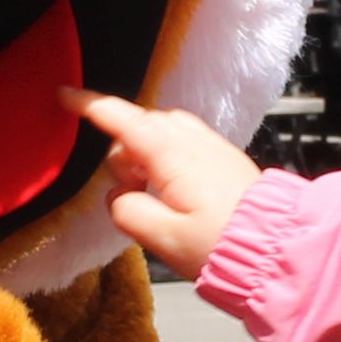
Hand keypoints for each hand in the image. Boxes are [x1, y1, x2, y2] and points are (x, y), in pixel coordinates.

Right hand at [69, 89, 256, 274]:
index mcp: (171, 154)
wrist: (275, 245)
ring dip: (145, 155)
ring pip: (161, 132)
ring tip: (152, 194)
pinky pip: (182, 142)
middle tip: (131, 192)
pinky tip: (175, 192)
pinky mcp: (222, 156)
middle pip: (139, 126)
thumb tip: (120, 196)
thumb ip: (127, 211)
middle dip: (123, 152)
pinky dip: (166, 158)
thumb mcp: (162, 238)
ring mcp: (210, 144)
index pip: (122, 119)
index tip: (65, 96)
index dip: (90, 106)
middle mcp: (191, 140)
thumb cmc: (219, 244)